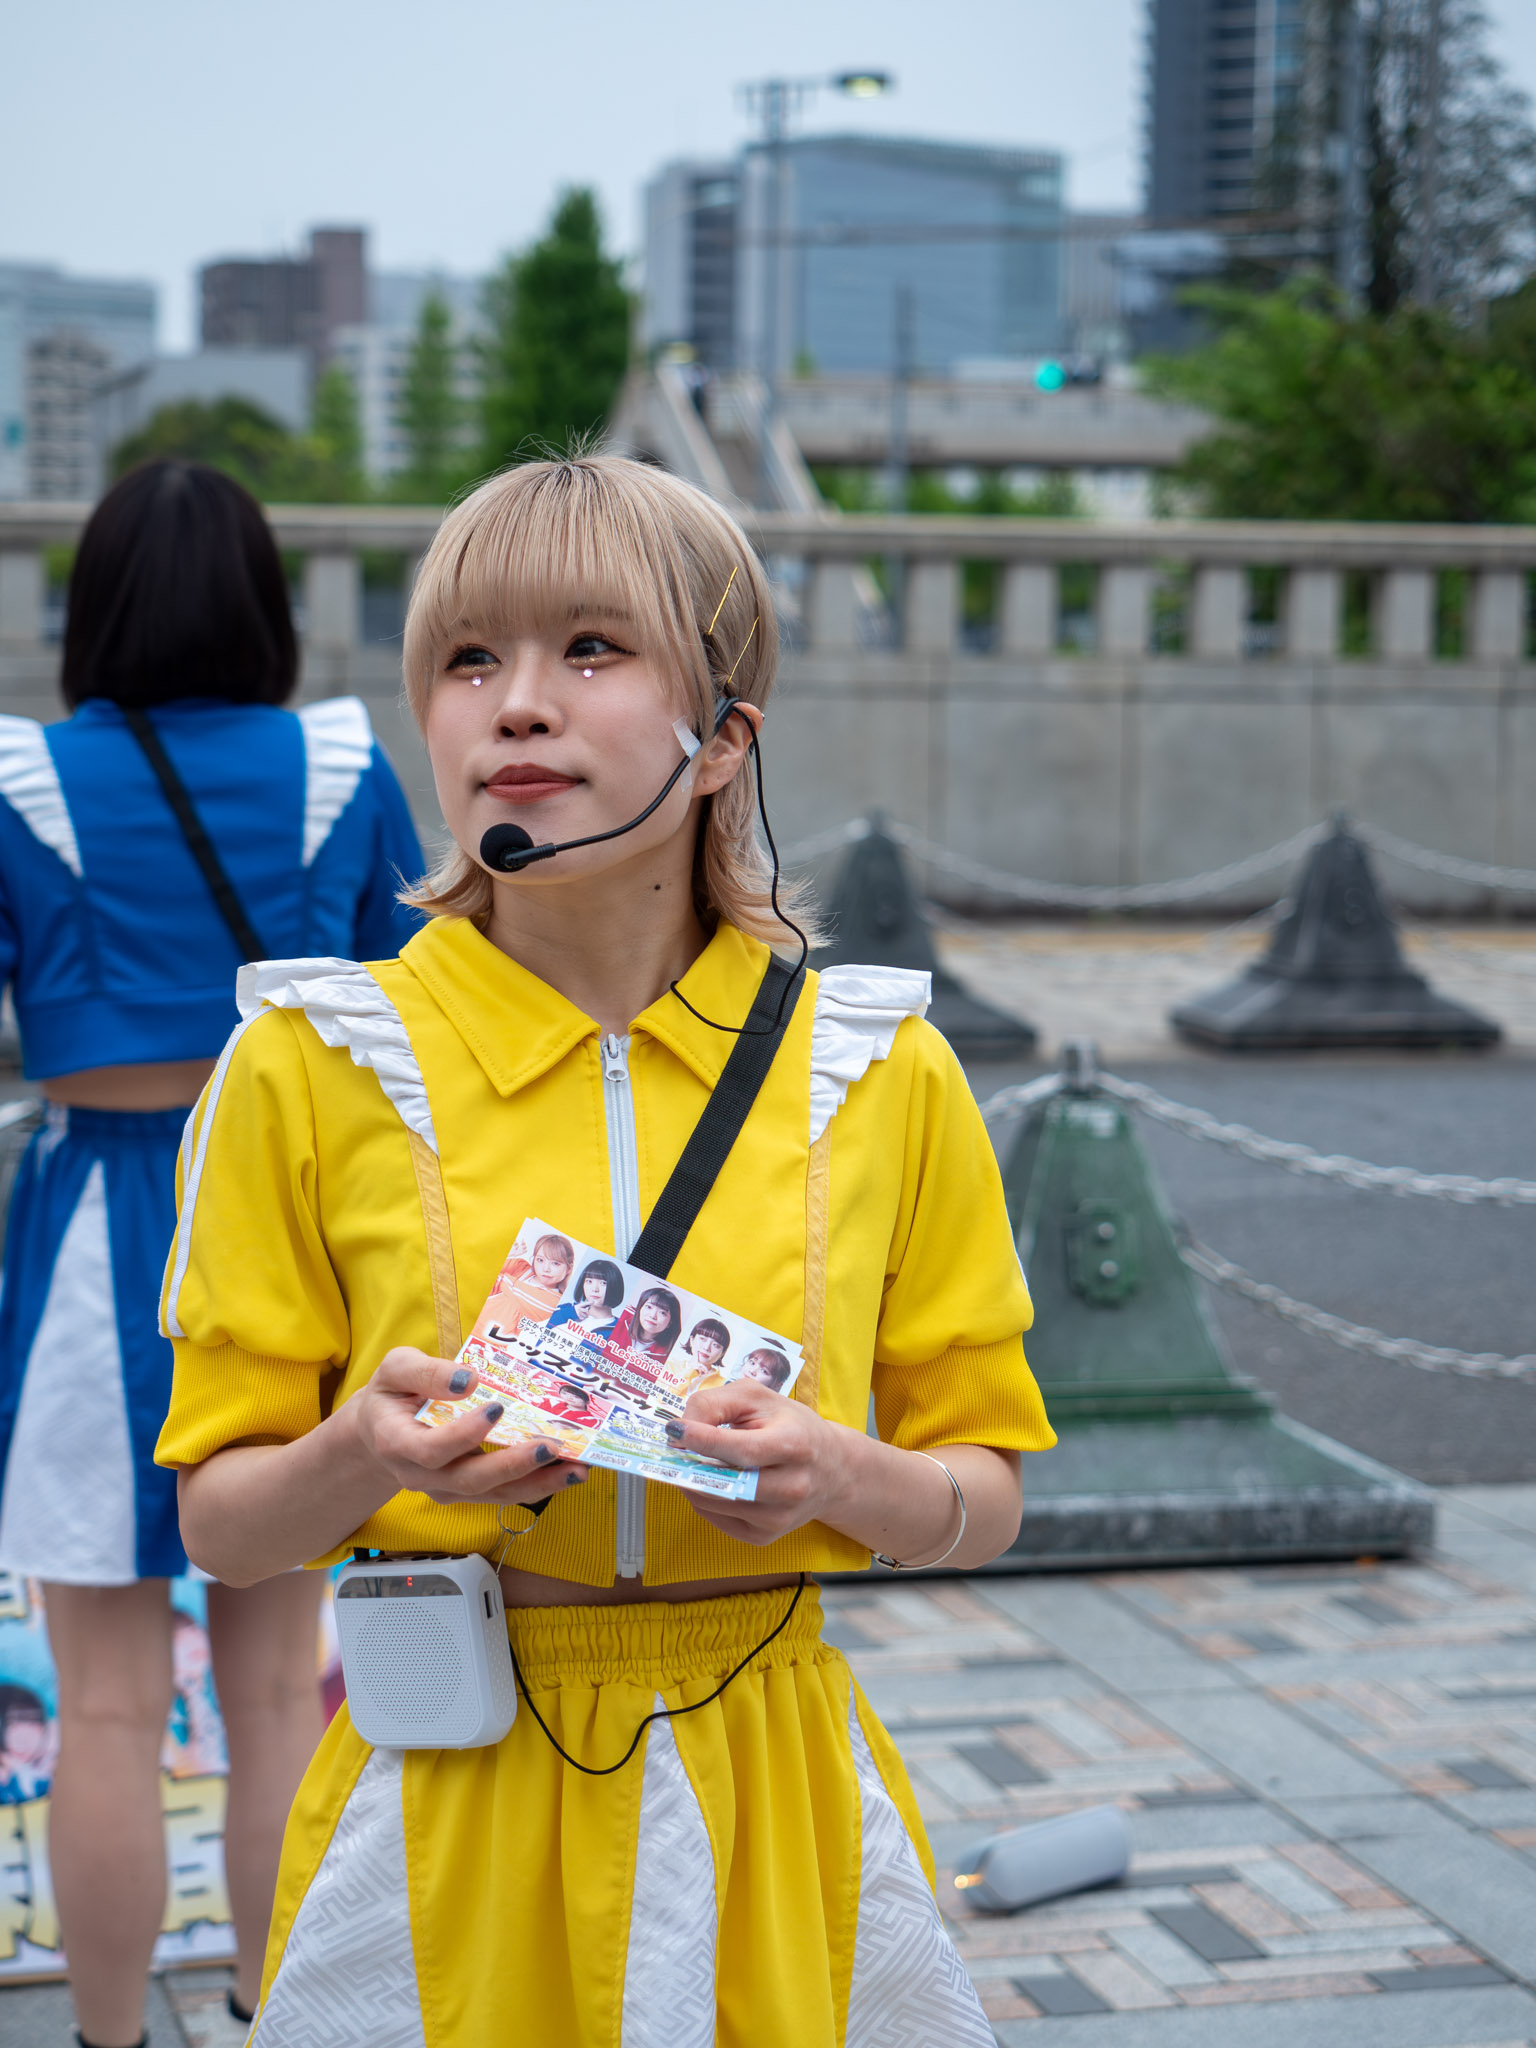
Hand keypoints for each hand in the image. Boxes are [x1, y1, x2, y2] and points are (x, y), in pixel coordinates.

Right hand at [352, 1348, 586, 1508]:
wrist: (380, 1428)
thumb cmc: (392, 1393)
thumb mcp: (396, 1369)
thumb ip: (426, 1372)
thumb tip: (467, 1379)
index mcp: (397, 1443)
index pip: (431, 1449)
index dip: (464, 1435)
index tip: (496, 1409)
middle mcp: (421, 1475)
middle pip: (469, 1481)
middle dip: (513, 1466)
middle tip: (550, 1447)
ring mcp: (445, 1488)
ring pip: (492, 1495)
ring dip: (537, 1484)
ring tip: (575, 1468)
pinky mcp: (467, 1491)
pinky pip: (502, 1494)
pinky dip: (537, 1485)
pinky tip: (566, 1471)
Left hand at [666, 1379, 852, 1544]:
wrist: (831, 1470)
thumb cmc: (791, 1426)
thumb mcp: (759, 1399)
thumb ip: (718, 1403)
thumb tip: (682, 1428)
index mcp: (796, 1445)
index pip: (743, 1449)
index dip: (704, 1440)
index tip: (674, 1430)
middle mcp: (792, 1487)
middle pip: (726, 1482)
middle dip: (690, 1464)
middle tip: (671, 1447)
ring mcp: (779, 1518)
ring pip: (713, 1502)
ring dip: (690, 1480)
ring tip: (690, 1460)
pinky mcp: (765, 1537)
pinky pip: (715, 1519)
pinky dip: (702, 1498)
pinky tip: (709, 1479)